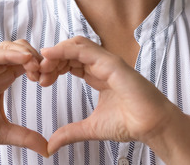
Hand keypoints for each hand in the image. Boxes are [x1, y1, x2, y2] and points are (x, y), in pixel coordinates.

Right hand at [0, 40, 48, 158]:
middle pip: (20, 50)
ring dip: (26, 54)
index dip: (40, 68)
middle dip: (36, 58)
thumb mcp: (0, 131)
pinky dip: (9, 54)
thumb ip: (24, 137)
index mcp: (0, 77)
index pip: (26, 63)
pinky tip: (24, 60)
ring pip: (8, 47)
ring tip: (36, 68)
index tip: (48, 81)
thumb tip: (48, 150)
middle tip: (45, 73)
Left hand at [38, 36, 177, 154]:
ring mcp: (108, 62)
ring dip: (57, 52)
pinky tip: (51, 55)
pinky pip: (86, 49)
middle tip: (38, 73)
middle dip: (52, 59)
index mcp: (98, 75)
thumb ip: (70, 133)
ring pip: (76, 45)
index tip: (41, 81)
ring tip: (42, 64)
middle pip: (71, 51)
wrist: (151, 127)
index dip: (54, 67)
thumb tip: (50, 146)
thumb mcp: (91, 128)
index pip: (71, 62)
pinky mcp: (112, 63)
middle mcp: (102, 65)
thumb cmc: (129, 123)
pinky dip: (66, 49)